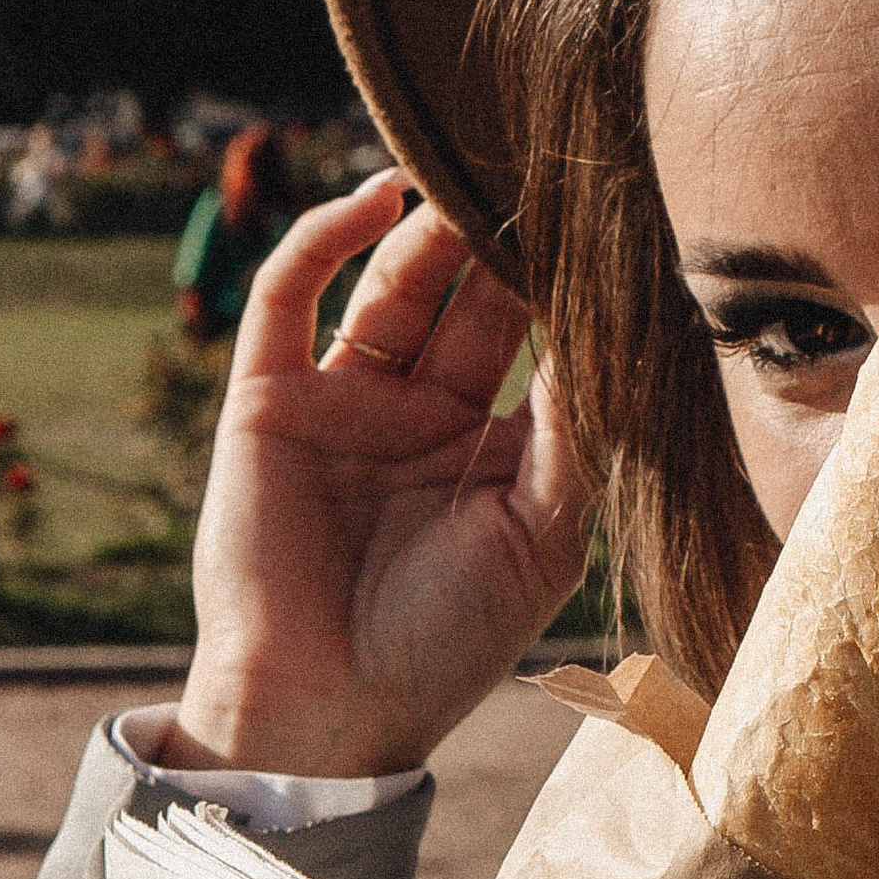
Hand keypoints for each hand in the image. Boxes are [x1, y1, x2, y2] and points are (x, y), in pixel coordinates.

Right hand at [165, 175, 593, 776]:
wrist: (326, 710)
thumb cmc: (447, 643)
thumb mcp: (542, 540)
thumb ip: (574, 436)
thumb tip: (607, 332)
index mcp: (495, 447)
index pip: (539, 339)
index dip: (567, 283)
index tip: (611, 221)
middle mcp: (422, 413)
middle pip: (472, 297)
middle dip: (505, 236)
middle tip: (544, 169)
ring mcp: (344, 401)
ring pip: (394, 284)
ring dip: (430, 224)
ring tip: (471, 168)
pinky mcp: (267, 398)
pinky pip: (289, 296)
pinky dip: (326, 237)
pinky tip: (378, 196)